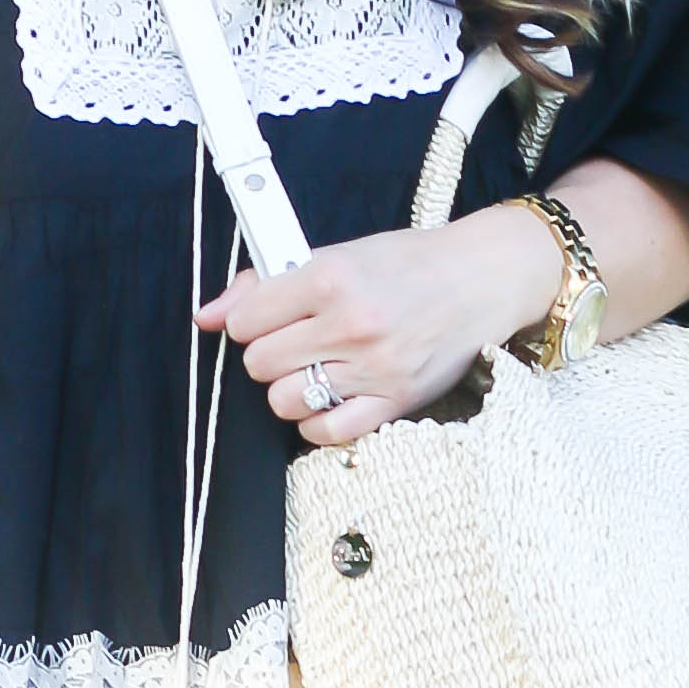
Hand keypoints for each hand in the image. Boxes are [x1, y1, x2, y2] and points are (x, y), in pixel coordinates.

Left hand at [201, 206, 549, 448]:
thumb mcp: (338, 255)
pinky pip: (325, 432)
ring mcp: (374, 368)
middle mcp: (351, 324)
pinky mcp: (394, 402)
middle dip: (269, 353)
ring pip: (284, 401)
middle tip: (295, 340)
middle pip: (259, 364)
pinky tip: (329, 397)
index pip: (246, 321)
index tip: (267, 318)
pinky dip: (315, 422)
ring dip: (289, 388)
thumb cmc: (410, 264)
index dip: (249, 321)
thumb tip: (207, 315)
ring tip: (314, 367)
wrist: (481, 280)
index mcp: (332, 277)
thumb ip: (266, 284)